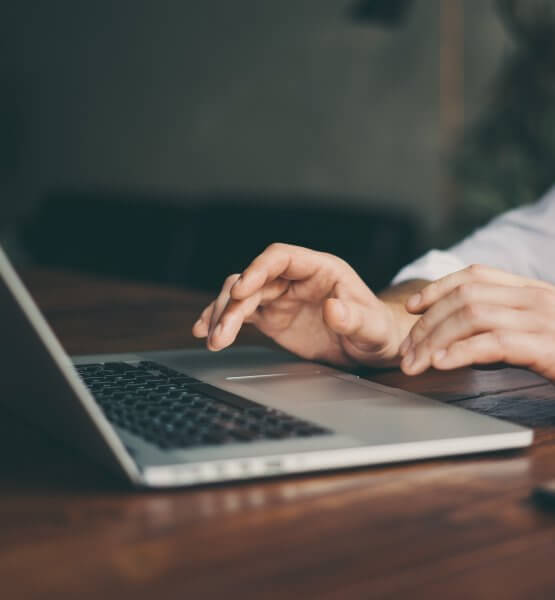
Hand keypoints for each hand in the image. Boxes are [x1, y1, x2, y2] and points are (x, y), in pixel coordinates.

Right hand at [192, 243, 407, 366]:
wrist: (371, 347)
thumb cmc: (377, 329)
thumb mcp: (372, 327)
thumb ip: (355, 318)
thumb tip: (333, 309)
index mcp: (319, 268)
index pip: (281, 257)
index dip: (257, 269)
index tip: (241, 289)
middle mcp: (295, 279)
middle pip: (253, 279)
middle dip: (233, 303)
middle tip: (222, 331)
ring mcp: (281, 297)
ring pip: (241, 296)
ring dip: (222, 314)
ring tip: (212, 340)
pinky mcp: (272, 317)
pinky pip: (242, 313)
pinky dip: (222, 320)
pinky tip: (205, 331)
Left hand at [399, 264, 554, 379]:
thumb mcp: (537, 333)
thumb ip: (501, 327)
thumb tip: (454, 340)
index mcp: (532, 291)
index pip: (475, 275)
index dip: (436, 288)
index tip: (411, 306)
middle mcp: (537, 298)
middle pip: (465, 296)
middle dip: (427, 322)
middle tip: (406, 349)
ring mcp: (544, 320)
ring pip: (472, 316)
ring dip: (434, 341)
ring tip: (415, 363)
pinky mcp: (549, 347)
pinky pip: (494, 343)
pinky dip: (461, 352)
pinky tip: (440, 363)